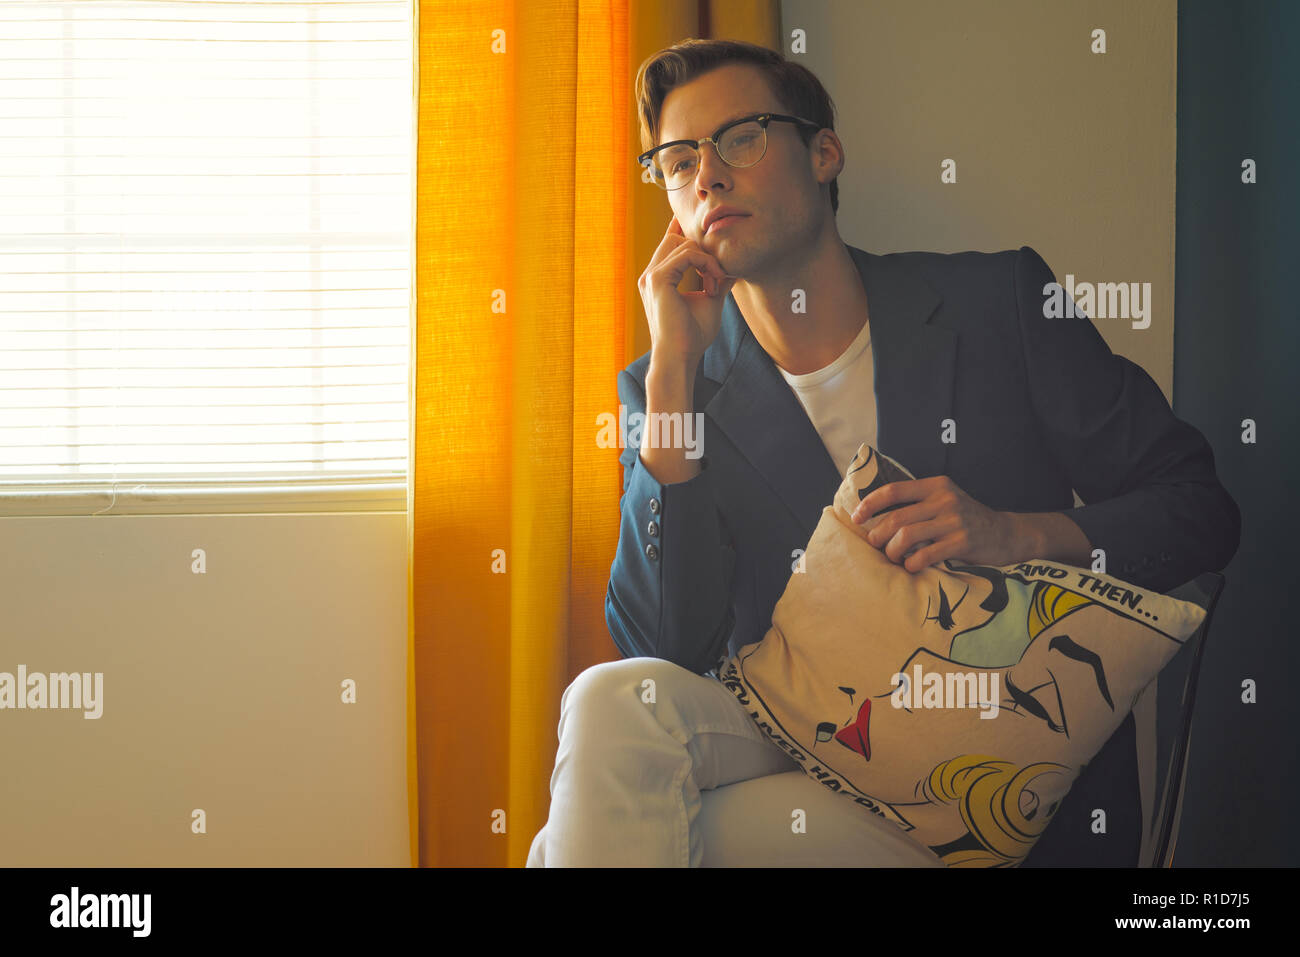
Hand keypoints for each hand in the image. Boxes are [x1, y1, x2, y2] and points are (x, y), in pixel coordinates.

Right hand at [637, 215, 736, 367]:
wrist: (680, 357)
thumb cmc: (692, 336)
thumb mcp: (709, 302)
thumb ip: (717, 282)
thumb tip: (733, 268)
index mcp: (658, 280)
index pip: (667, 244)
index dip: (681, 230)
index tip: (703, 228)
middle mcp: (650, 275)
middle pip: (676, 239)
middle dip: (702, 250)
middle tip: (717, 276)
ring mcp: (651, 276)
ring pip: (682, 243)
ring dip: (706, 259)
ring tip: (715, 283)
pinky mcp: (658, 279)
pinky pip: (686, 254)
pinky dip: (705, 263)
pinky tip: (712, 282)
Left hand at [850, 475, 1023, 571]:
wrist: (1005, 533)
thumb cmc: (965, 519)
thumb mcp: (944, 500)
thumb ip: (917, 502)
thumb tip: (875, 513)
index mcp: (936, 485)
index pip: (893, 490)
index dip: (870, 504)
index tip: (857, 517)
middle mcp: (944, 500)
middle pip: (896, 518)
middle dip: (878, 535)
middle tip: (874, 545)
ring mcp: (954, 521)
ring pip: (907, 536)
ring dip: (892, 551)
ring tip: (893, 557)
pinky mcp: (962, 542)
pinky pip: (926, 555)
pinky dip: (912, 564)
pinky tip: (911, 566)